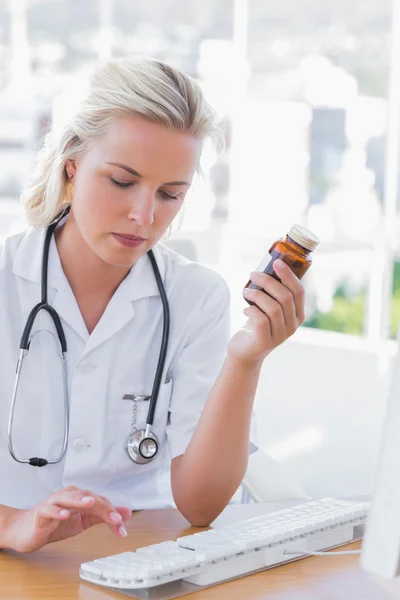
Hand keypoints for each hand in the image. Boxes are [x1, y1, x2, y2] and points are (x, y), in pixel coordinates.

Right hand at [5, 486, 131, 552]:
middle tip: (115, 518)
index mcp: (79, 498)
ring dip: (79, 500)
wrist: (27, 530)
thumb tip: (126, 514)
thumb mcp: (83, 520)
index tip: (122, 525)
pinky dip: (57, 511)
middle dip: (102, 508)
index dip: (112, 513)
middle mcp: (68, 496)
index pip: (100, 502)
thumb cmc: (55, 522)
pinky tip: (65, 514)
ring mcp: (53, 503)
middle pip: (87, 497)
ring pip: (67, 498)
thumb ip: (103, 516)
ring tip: (90, 503)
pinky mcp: (40, 513)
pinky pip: (48, 510)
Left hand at [228, 259, 304, 365]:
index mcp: (297, 315)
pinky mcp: (265, 342)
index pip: (299, 292)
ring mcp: (280, 336)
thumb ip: (273, 293)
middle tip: (253, 274)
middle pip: (285, 297)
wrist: (245, 352)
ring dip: (257, 295)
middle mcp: (292, 326)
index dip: (289, 275)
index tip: (276, 262)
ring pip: (273, 308)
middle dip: (268, 281)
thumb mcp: (269, 308)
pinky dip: (251, 310)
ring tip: (245, 291)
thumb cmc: (257, 324)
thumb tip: (267, 266)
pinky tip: (245, 309)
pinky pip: (261, 320)